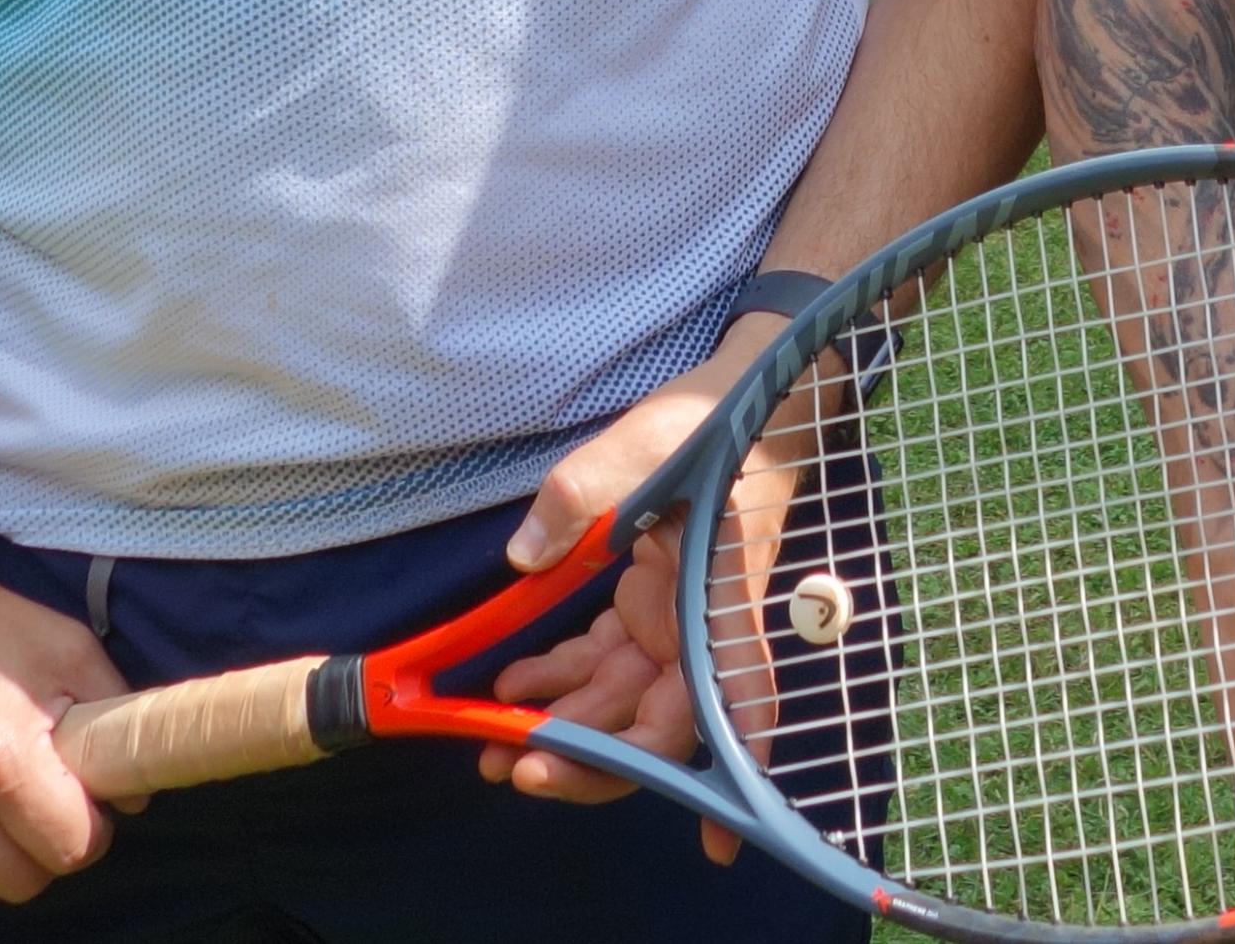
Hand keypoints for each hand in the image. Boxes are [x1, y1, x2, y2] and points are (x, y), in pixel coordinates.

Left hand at [480, 318, 790, 859]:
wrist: (743, 394)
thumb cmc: (710, 419)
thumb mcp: (641, 442)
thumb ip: (580, 496)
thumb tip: (523, 558)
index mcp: (715, 597)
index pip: (733, 700)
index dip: (730, 775)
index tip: (717, 839)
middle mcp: (699, 625)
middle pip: (656, 722)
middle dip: (590, 757)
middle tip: (517, 770)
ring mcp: (672, 619)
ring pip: (620, 702)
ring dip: (563, 726)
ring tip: (491, 747)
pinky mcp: (646, 603)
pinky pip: (602, 661)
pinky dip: (559, 678)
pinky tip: (511, 684)